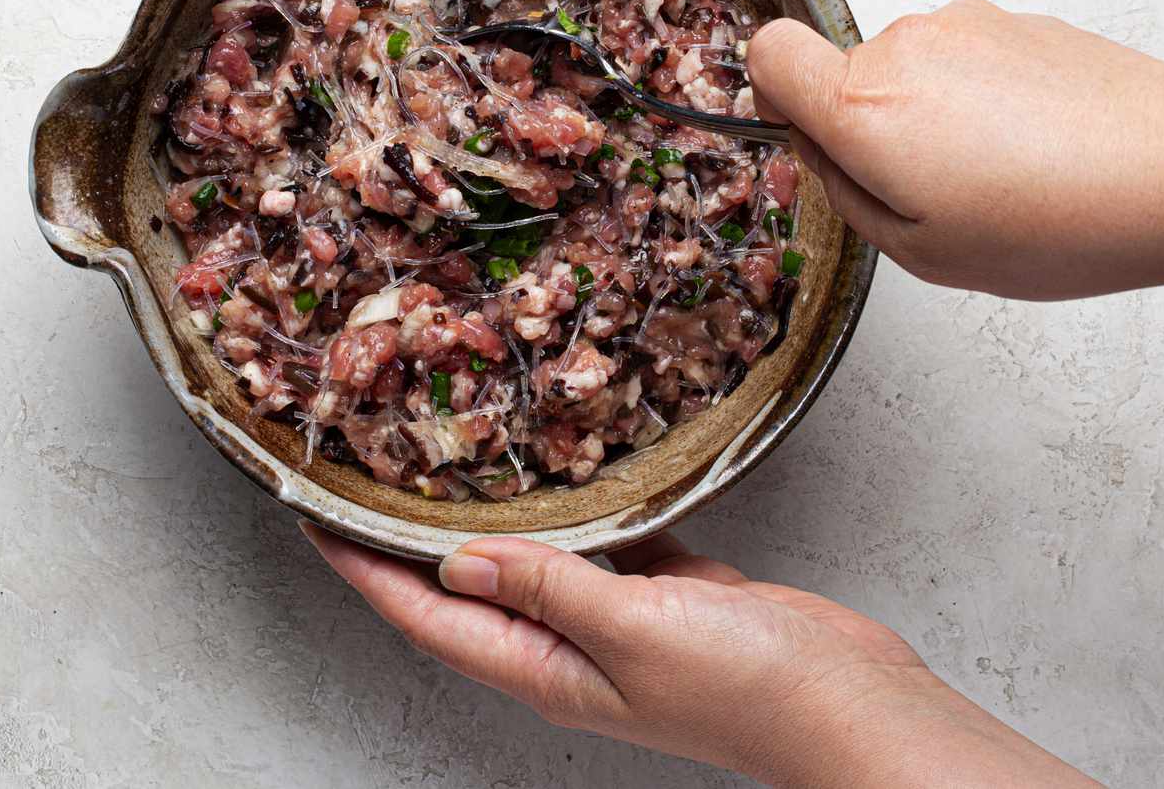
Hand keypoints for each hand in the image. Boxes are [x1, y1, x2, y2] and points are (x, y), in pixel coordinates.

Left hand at [301, 525, 1096, 786]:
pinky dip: (571, 509)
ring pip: (529, 561)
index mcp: (545, 670)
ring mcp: (615, 621)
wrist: (848, 701)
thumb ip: (547, 588)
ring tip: (446, 462)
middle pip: (464, 589)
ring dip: (486, 519)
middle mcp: (567, 649)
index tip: (315, 518)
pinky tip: (562, 466)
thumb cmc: (749, 685)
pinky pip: (598, 543)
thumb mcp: (634, 631)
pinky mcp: (662, 592)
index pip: (427, 616)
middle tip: (369, 477)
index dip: (365, 570)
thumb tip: (456, 563)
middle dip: (409, 541)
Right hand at [746, 0, 1163, 298]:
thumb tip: (821, 156)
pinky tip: (1025, 147)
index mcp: (864, 105)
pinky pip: (961, 59)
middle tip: (924, 189)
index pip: (767, 51)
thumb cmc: (1060, 220)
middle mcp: (904, 47)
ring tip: (990, 173)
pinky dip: (976, 99)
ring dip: (926, 114)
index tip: (806, 133)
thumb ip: (845, 196)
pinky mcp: (1013, 20)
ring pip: (905, 69)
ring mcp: (963, 26)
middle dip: (866, 127)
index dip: (772, 93)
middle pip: (842, 72)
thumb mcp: (919, 252)